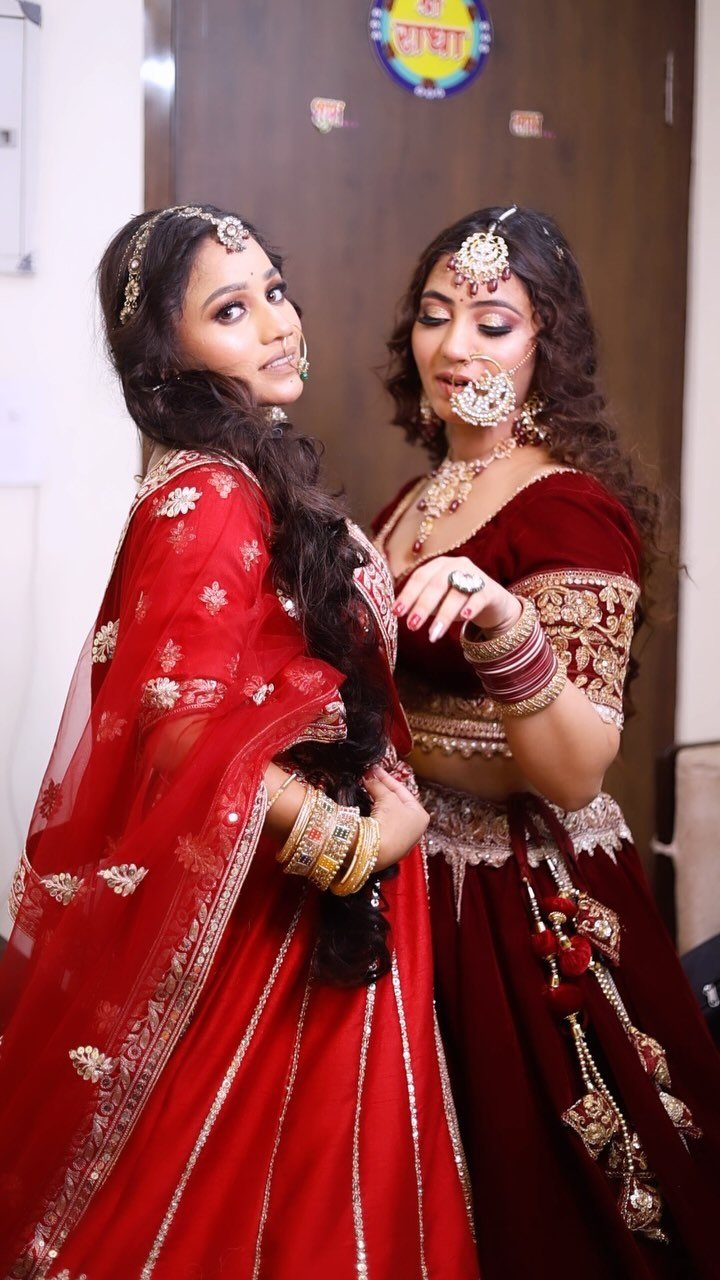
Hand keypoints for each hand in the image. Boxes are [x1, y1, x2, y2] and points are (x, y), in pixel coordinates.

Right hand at [363, 766, 428, 869]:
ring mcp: (401, 840)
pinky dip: (374, 814)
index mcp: (421, 816)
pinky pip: (382, 825)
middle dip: (381, 788)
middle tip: (368, 776)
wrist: (376, 852)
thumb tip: (369, 777)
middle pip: (395, 802)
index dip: (386, 777)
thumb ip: (379, 785)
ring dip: (376, 800)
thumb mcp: (387, 798)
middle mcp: (414, 829)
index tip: (374, 769)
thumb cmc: (390, 823)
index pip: (402, 790)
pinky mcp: (387, 847)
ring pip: (388, 813)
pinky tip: (364, 806)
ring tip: (365, 788)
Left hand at [393, 555, 521, 642]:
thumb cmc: (457, 600)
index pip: (420, 577)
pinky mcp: (490, 590)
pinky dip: (471, 607)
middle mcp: (456, 566)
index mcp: (438, 565)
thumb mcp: (437, 600)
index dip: (408, 595)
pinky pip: (479, 597)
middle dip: (422, 606)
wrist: (492, 602)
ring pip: (456, 593)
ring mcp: (474, 576)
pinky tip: (464, 617)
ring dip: (443, 615)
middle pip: (436, 584)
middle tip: (412, 626)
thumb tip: (399, 613)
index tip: (397, 612)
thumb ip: (421, 603)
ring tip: (433, 634)